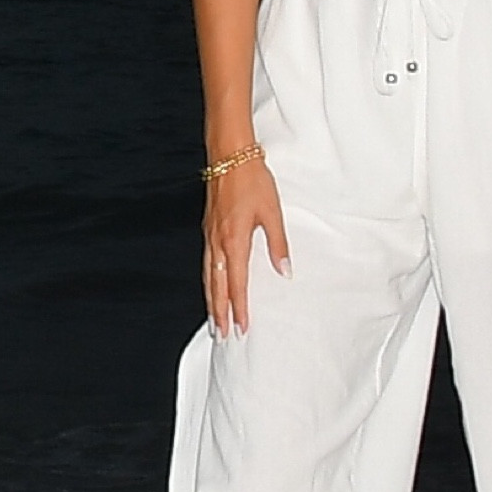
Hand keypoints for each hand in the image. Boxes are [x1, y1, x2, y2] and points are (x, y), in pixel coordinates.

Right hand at [202, 155, 290, 335]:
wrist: (229, 155)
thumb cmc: (252, 180)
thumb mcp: (272, 212)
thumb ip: (278, 244)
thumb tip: (284, 271)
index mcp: (234, 241)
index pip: (237, 284)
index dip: (239, 308)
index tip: (242, 328)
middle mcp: (217, 243)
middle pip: (216, 286)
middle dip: (219, 313)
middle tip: (221, 335)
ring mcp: (210, 236)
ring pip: (208, 276)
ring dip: (211, 300)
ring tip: (213, 320)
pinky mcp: (208, 228)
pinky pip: (206, 263)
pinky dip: (208, 281)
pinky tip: (212, 286)